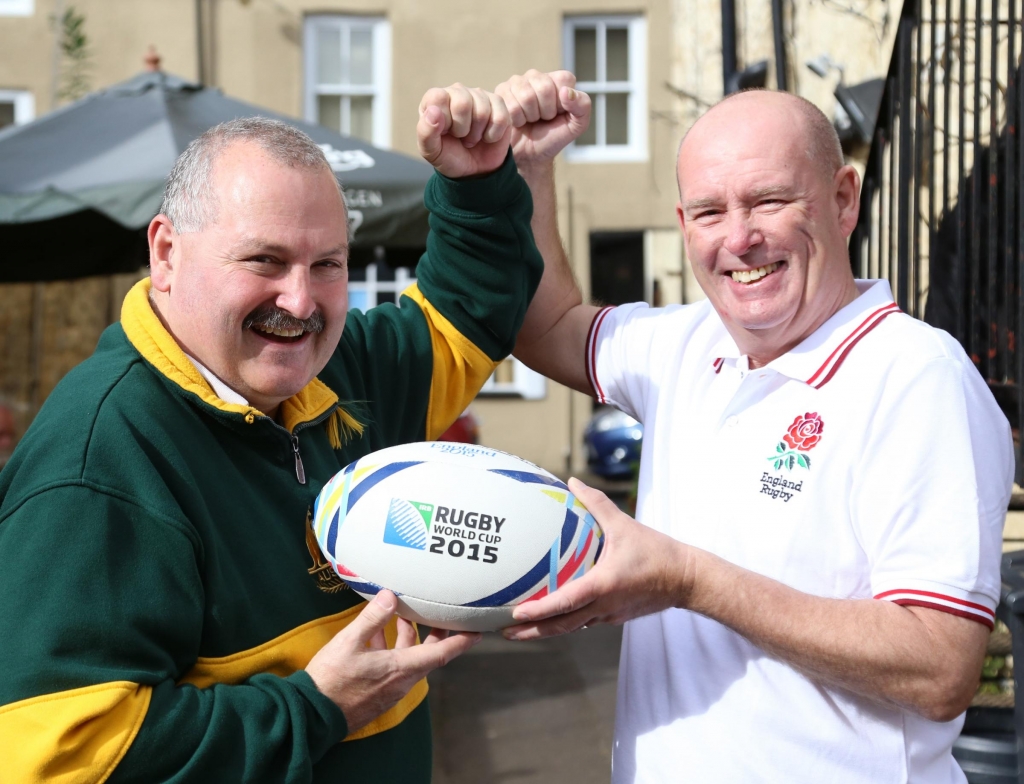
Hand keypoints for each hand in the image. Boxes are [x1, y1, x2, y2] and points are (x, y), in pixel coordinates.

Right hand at [306, 590, 479, 732]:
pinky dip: (392, 647)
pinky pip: (395, 665)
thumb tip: (391, 596)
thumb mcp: (349, 642)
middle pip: (429, 653)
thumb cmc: (331, 679)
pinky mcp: (379, 691)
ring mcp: (391, 687)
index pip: (442, 653)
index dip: (462, 641)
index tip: (477, 630)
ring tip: (402, 612)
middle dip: (435, 631)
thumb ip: (373, 618)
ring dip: (409, 636)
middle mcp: (402, 680)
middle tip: (439, 610)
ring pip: (410, 657)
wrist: (313, 714)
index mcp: (401, 668)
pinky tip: (377, 631)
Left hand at [417, 83, 511, 178]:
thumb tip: (433, 111)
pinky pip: (500, 117)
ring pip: (483, 111)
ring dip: (478, 133)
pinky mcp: (498, 104)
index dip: (445, 120)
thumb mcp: (431, 151)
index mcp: (436, 99)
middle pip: (463, 103)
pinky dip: (493, 134)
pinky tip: (487, 137)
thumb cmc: (450, 157)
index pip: (439, 97)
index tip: (445, 132)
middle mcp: (457, 92)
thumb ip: (426, 132)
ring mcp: (479, 96)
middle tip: (461, 137)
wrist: (474, 171)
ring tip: (472, 138)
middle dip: (463, 129)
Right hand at [494, 70, 590, 171]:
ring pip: (526, 96)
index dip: (561, 104)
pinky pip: (510, 104)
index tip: (557, 115)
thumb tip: (566, 92)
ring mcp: (517, 82)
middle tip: (542, 120)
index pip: (562, 81)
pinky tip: (517, 121)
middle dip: (545, 112)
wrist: (530, 154)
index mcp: (559, 79)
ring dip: (529, 116)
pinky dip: (516, 119)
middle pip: (544, 87)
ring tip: (530, 121)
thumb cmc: (553, 138)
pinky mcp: (501, 91)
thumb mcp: (576, 126)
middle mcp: (538, 76)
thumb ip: (582, 106)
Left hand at [503, 477, 690, 640]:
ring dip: (546, 631)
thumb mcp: (624, 524)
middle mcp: (603, 606)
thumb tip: (571, 482)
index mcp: (603, 585)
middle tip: (505, 632)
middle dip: (532, 632)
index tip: (516, 614)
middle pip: (561, 626)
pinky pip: (584, 622)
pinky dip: (565, 622)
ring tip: (519, 629)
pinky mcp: (614, 617)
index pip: (565, 602)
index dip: (539, 611)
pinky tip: (551, 616)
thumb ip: (596, 503)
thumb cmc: (657, 551)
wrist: (687, 579)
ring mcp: (609, 615)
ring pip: (572, 627)